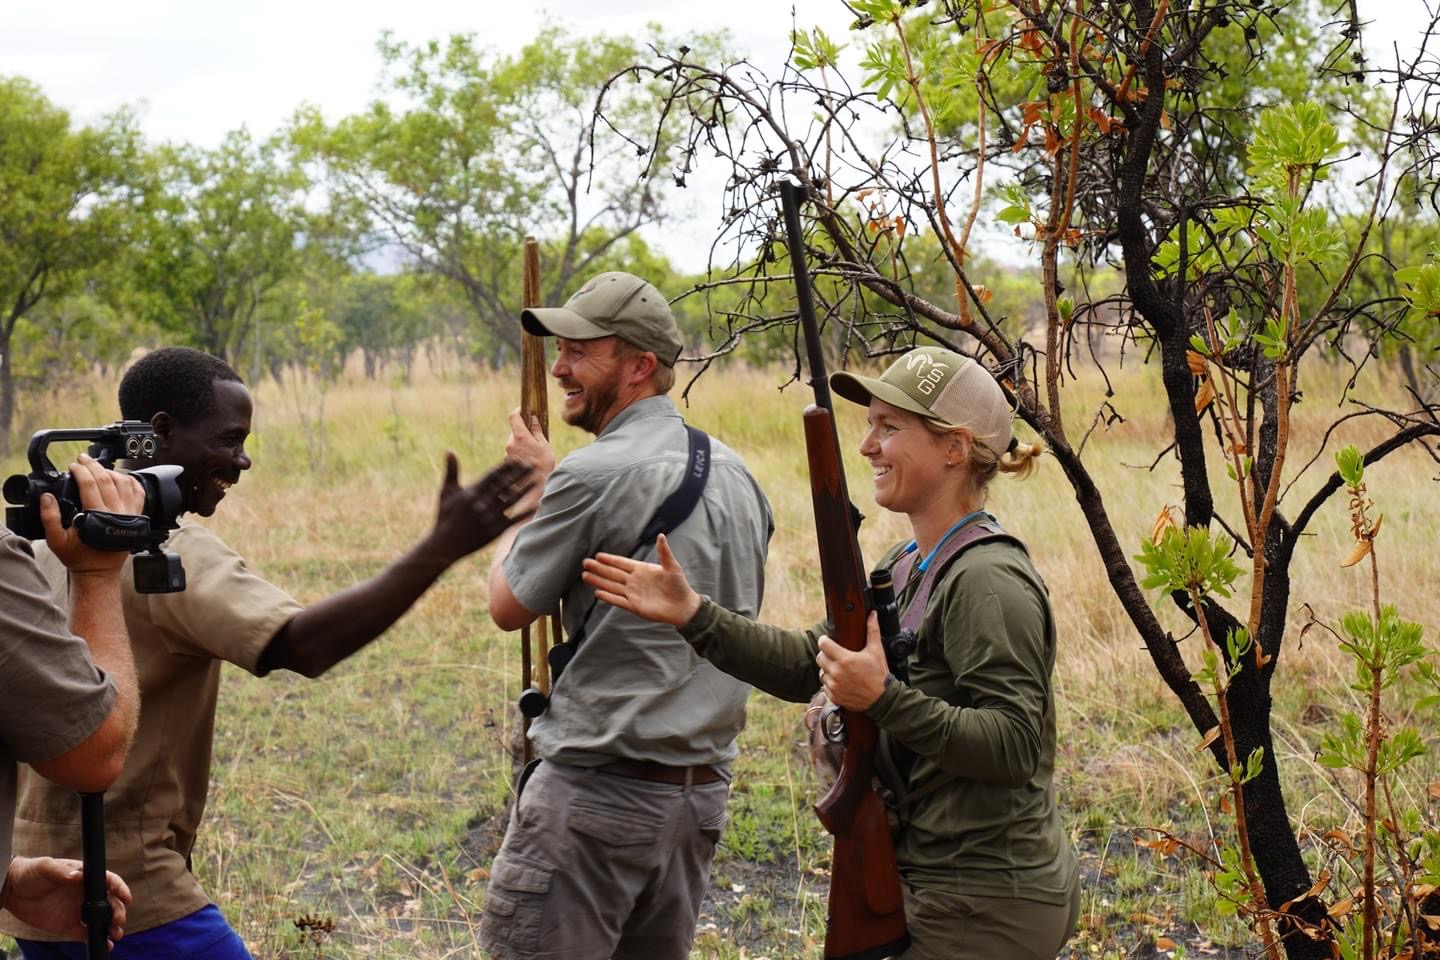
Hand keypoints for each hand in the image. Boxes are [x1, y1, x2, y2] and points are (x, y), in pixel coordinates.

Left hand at [0, 856, 130, 942]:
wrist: (12, 891)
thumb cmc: (30, 872)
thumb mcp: (44, 867)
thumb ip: (60, 871)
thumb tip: (78, 876)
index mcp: (85, 877)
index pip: (108, 881)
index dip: (120, 888)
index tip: (126, 898)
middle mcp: (85, 893)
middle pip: (110, 902)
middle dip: (117, 911)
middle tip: (118, 921)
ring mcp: (78, 910)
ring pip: (101, 919)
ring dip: (111, 927)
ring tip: (115, 935)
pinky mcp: (68, 925)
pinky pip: (85, 933)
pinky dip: (95, 938)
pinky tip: (104, 944)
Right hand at [44, 454, 146, 576]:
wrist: (100, 571)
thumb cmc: (79, 557)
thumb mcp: (56, 540)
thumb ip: (49, 518)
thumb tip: (47, 497)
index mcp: (98, 517)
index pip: (90, 485)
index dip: (81, 471)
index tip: (73, 466)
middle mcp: (117, 514)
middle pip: (107, 480)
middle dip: (93, 465)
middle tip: (83, 458)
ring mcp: (130, 514)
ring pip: (125, 483)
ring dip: (111, 471)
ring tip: (97, 467)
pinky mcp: (137, 516)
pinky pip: (139, 493)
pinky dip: (130, 481)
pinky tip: (119, 476)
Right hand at [427, 454, 537, 564]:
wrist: (445, 544)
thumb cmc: (445, 515)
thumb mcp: (446, 491)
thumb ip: (451, 470)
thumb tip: (449, 450)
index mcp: (472, 492)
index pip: (494, 474)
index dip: (508, 466)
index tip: (519, 459)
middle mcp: (482, 503)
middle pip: (506, 484)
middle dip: (521, 472)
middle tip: (534, 463)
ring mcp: (489, 517)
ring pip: (512, 499)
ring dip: (526, 488)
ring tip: (538, 479)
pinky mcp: (494, 531)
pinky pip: (513, 519)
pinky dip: (525, 511)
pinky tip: (537, 504)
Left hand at [505, 408, 554, 513]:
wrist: (537, 486)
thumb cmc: (543, 465)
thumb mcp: (544, 445)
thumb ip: (537, 430)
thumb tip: (533, 418)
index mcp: (520, 437)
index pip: (513, 417)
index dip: (518, 411)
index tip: (524, 410)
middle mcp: (510, 444)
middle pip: (515, 431)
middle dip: (524, 431)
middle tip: (536, 437)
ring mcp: (507, 453)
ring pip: (514, 442)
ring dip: (522, 444)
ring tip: (534, 453)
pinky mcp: (507, 462)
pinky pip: (513, 452)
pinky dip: (520, 453)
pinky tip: (529, 461)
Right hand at [582, 533, 702, 626]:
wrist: (683, 607)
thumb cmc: (679, 585)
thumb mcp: (672, 566)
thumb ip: (664, 552)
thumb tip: (661, 535)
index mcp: (642, 570)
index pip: (622, 563)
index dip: (610, 559)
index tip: (598, 555)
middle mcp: (634, 581)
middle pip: (613, 573)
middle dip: (599, 568)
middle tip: (585, 563)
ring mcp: (633, 594)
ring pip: (612, 586)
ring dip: (599, 581)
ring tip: (585, 576)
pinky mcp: (634, 606)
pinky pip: (618, 601)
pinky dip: (608, 597)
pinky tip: (597, 593)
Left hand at [816, 612, 889, 709]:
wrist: (882, 700)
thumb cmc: (879, 675)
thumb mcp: (876, 651)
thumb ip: (872, 630)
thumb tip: (872, 614)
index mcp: (845, 659)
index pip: (823, 644)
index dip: (825, 640)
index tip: (828, 640)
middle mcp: (837, 672)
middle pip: (820, 658)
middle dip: (826, 655)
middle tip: (835, 655)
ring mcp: (834, 685)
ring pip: (821, 672)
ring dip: (828, 670)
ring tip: (839, 669)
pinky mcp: (833, 696)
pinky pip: (825, 686)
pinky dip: (831, 683)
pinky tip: (841, 681)